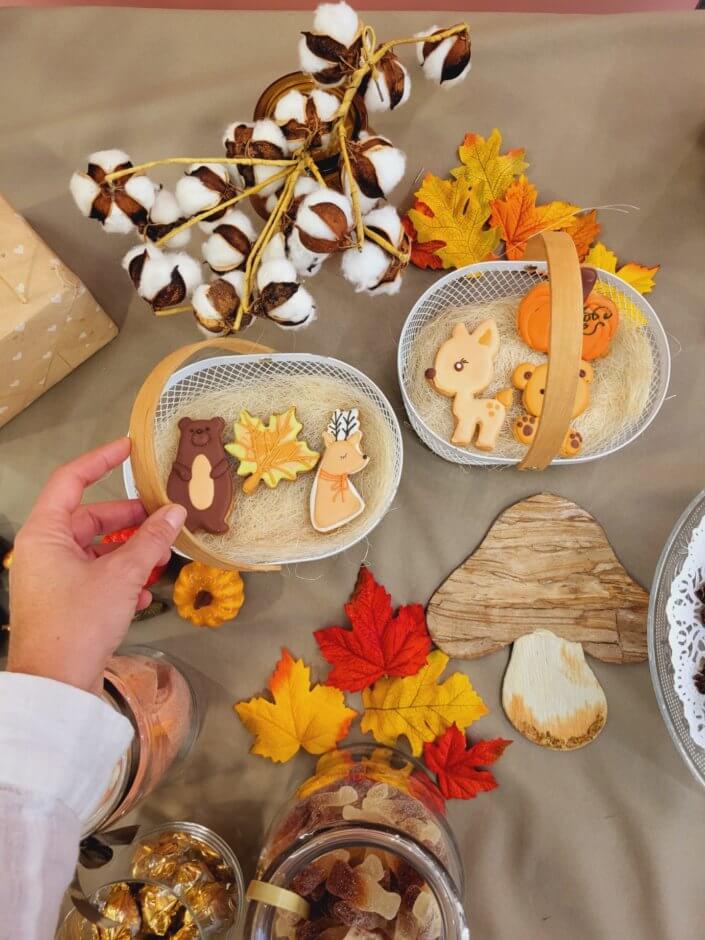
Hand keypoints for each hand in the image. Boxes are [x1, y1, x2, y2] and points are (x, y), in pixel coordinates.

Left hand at [8, 438, 186, 692]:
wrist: (56, 685)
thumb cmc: (79, 623)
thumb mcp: (122, 575)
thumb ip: (151, 540)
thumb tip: (175, 512)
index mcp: (46, 533)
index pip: (71, 480)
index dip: (101, 460)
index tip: (130, 448)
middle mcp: (44, 550)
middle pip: (90, 518)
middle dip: (129, 519)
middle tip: (163, 516)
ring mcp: (51, 577)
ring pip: (96, 549)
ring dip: (130, 551)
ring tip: (161, 557)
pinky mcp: (63, 602)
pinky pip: (94, 576)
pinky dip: (120, 577)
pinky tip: (143, 593)